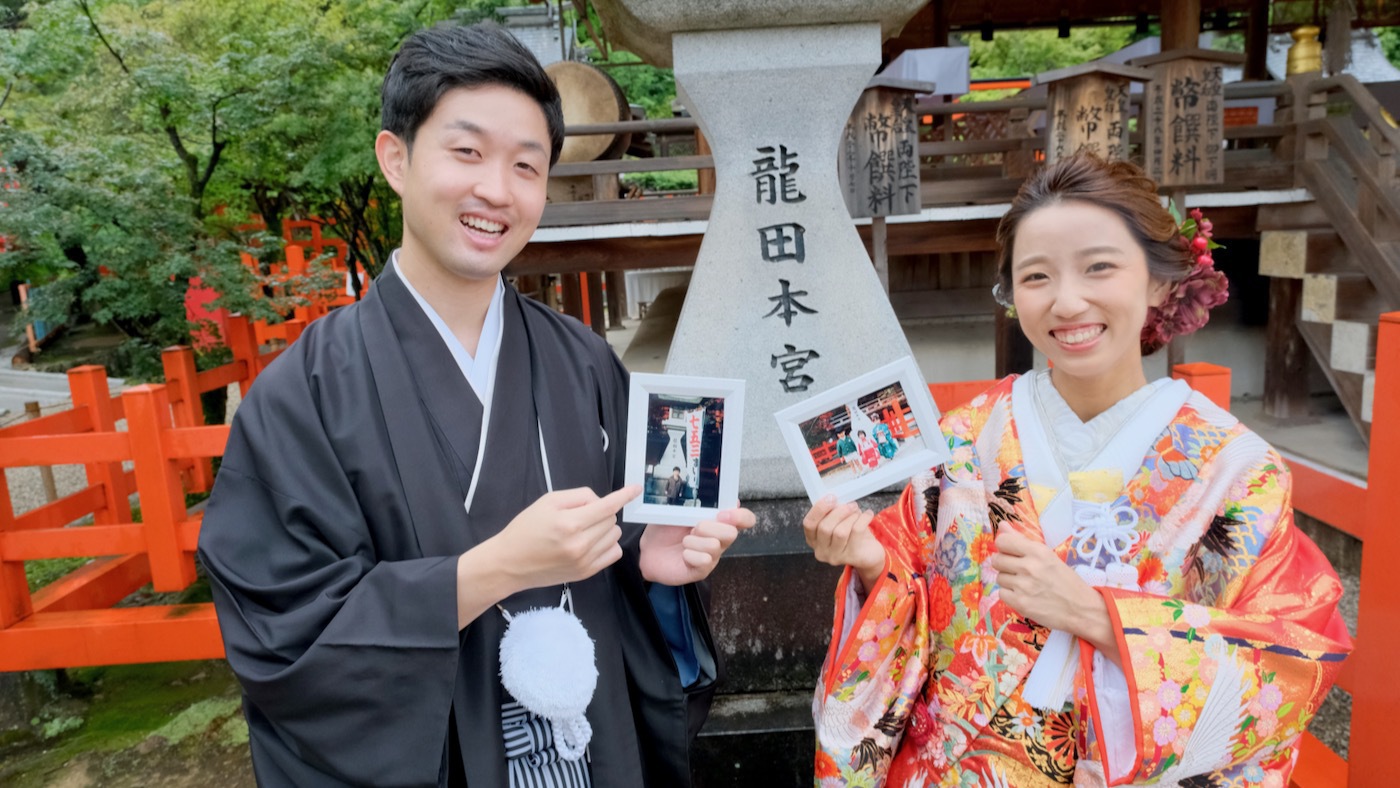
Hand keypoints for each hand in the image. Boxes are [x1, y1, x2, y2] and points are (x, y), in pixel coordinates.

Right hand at [490, 485, 639, 591]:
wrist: (510, 563)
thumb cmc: (526, 529)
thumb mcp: (547, 502)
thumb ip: (578, 497)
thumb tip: (600, 501)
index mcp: (570, 523)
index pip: (606, 506)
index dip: (624, 495)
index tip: (636, 489)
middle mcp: (580, 544)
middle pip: (611, 519)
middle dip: (601, 512)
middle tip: (579, 515)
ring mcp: (585, 561)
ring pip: (614, 536)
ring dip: (604, 528)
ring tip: (583, 530)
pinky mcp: (586, 573)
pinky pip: (613, 554)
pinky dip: (607, 544)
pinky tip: (592, 542)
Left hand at [639, 507, 754, 585]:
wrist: (647, 549)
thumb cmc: (666, 529)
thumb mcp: (681, 510)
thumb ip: (701, 504)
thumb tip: (727, 500)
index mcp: (719, 521)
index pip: (745, 519)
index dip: (740, 516)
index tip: (722, 514)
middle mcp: (720, 539)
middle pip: (731, 533)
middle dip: (709, 527)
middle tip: (693, 528)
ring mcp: (713, 556)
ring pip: (714, 546)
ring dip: (693, 541)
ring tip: (684, 541)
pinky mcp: (703, 570)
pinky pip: (704, 560)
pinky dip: (690, 555)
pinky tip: (683, 554)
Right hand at [802, 495, 885, 591]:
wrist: (869, 554)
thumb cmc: (851, 534)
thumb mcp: (838, 522)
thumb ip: (832, 512)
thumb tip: (835, 499)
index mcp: (813, 539)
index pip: (809, 524)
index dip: (819, 509)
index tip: (831, 497)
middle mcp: (821, 551)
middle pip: (824, 528)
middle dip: (839, 512)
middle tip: (851, 504)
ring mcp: (835, 557)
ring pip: (840, 532)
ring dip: (851, 517)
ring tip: (858, 512)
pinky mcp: (851, 557)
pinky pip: (856, 532)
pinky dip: (863, 519)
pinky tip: (868, 515)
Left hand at [989, 530, 1104, 636]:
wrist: (1082, 610)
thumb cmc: (1067, 581)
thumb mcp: (1049, 556)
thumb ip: (1022, 541)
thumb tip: (1002, 526)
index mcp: (1038, 552)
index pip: (1003, 541)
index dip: (1003, 547)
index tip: (1010, 552)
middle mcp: (1029, 567)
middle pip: (997, 560)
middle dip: (1005, 564)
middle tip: (1019, 571)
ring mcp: (1023, 586)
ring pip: (999, 578)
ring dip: (1009, 580)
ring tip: (1025, 584)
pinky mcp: (1020, 603)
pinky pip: (1002, 593)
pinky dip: (1010, 595)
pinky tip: (1024, 595)